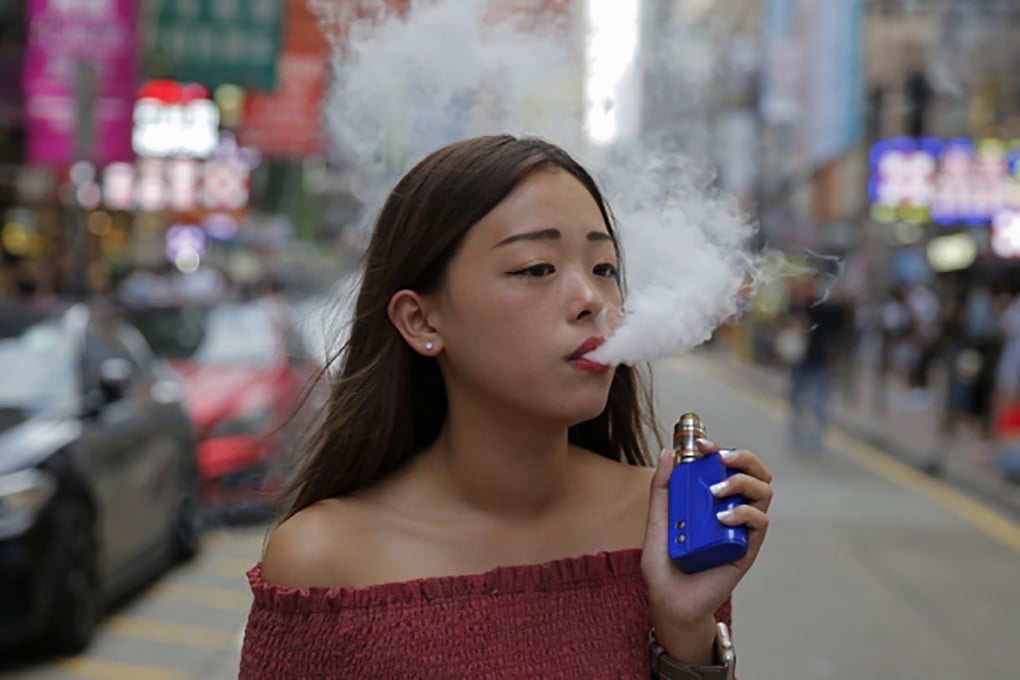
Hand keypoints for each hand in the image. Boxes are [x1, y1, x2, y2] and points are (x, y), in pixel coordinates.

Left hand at [640, 438, 772, 662]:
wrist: (669, 600)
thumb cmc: (664, 562)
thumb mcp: (657, 519)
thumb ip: (662, 488)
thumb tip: (669, 452)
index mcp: (713, 499)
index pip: (729, 465)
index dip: (721, 449)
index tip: (701, 444)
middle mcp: (732, 509)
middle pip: (756, 472)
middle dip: (743, 457)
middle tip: (720, 457)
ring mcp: (742, 528)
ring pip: (763, 491)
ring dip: (742, 482)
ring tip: (716, 491)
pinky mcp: (747, 548)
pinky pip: (760, 522)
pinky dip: (745, 512)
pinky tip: (723, 516)